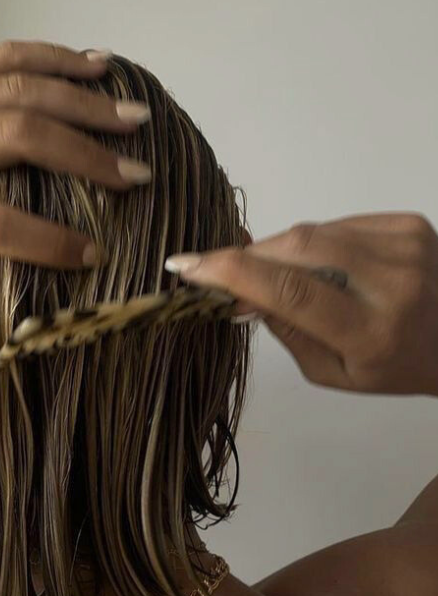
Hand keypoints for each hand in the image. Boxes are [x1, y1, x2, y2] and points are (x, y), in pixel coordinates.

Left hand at [0, 40, 152, 322]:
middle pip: (14, 137)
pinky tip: (95, 65)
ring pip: (14, 87)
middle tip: (135, 174)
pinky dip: (52, 57)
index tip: (94, 256)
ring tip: (133, 117)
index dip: (47, 240)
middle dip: (83, 155)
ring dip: (80, 100)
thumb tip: (4, 328)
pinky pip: (0, 58)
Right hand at [165, 213, 437, 396]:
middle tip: (215, 270)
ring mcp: (405, 245)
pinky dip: (314, 242)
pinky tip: (318, 264)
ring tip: (271, 274)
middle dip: (248, 257)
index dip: (232, 273)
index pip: (291, 291)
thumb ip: (287, 329)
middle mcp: (392, 282)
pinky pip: (338, 224)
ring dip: (279, 250)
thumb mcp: (332, 371)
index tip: (187, 265)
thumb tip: (237, 294)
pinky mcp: (409, 224)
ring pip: (314, 232)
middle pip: (298, 249)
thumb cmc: (390, 368)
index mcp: (370, 332)